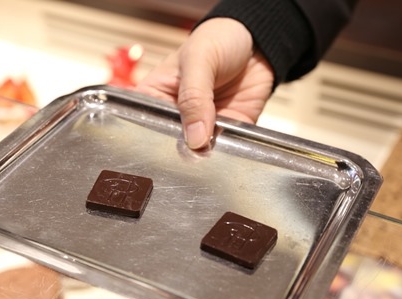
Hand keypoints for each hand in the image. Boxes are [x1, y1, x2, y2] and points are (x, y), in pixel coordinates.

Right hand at [136, 18, 273, 149]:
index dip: (155, 138)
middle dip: (182, 150)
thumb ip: (194, 98)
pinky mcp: (226, 134)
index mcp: (154, 97)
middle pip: (170, 144)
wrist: (257, 41)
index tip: (167, 146)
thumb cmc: (217, 40)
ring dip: (206, 155)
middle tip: (192, 151)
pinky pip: (225, 150)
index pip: (144, 124)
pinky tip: (228, 149)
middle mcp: (174, 116)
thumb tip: (195, 138)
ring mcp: (201, 127)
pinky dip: (228, 152)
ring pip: (197, 153)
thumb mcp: (199, 61)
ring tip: (210, 153)